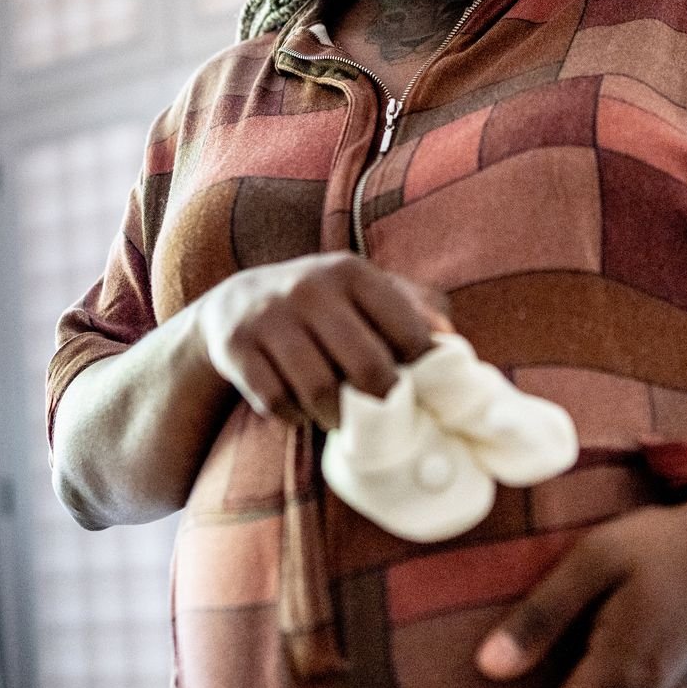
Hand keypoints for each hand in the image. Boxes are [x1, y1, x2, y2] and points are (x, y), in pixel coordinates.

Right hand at [192, 251, 450, 429]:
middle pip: (367, 367)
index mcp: (351, 271)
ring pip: (319, 390)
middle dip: (382, 400)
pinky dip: (294, 415)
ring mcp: (270, 318)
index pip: (407, 331)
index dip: (420, 367)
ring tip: (340, 416)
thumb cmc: (320, 304)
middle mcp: (310, 288)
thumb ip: (413, 309)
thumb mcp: (364, 291)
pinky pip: (277, 402)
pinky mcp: (237, 348)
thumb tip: (451, 342)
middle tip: (382, 411)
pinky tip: (300, 407)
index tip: (416, 381)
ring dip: (336, 416)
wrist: (234, 303)